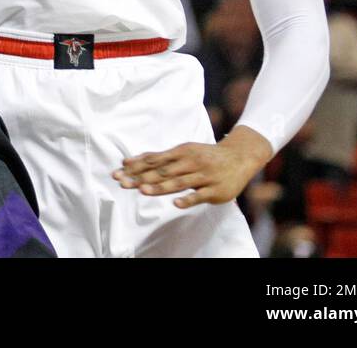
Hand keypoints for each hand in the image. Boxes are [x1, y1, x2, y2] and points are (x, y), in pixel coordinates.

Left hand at [112, 127, 271, 207]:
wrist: (238, 157)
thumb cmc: (205, 155)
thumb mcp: (184, 151)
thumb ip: (162, 158)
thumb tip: (135, 161)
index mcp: (181, 152)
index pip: (154, 159)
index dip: (136, 166)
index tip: (118, 171)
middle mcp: (190, 162)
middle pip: (162, 171)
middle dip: (141, 176)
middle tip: (123, 182)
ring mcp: (202, 176)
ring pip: (179, 182)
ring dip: (160, 186)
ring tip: (144, 191)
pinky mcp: (214, 190)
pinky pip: (199, 195)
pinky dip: (187, 199)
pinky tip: (176, 204)